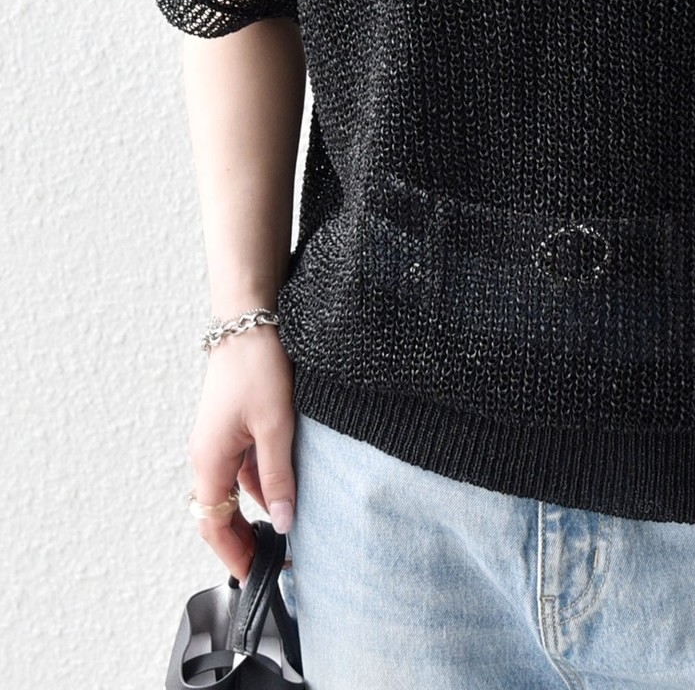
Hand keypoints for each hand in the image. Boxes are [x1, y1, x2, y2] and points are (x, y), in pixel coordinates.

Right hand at [187, 326, 295, 583]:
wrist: (249, 320)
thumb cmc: (257, 367)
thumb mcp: (276, 426)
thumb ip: (279, 476)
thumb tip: (283, 523)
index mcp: (209, 460)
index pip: (212, 524)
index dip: (232, 554)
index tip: (255, 575)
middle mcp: (208, 454)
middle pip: (218, 512)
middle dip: (241, 540)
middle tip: (272, 561)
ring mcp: (220, 440)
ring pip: (233, 490)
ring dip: (253, 513)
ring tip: (284, 531)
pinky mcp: (233, 425)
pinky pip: (243, 467)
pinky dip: (260, 484)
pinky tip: (286, 489)